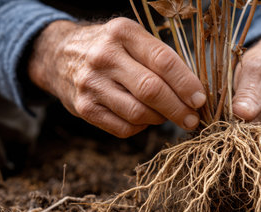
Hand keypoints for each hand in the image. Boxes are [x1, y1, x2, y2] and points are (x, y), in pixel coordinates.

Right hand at [28, 18, 205, 137]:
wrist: (60, 56)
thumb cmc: (108, 48)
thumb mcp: (131, 39)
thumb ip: (159, 59)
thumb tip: (192, 92)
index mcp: (123, 33)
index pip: (163, 60)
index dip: (186, 83)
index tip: (200, 100)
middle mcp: (104, 57)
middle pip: (151, 90)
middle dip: (178, 109)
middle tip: (192, 120)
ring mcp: (91, 84)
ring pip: (138, 113)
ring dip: (160, 119)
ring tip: (168, 117)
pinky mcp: (84, 108)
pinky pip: (123, 128)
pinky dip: (141, 127)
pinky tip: (144, 119)